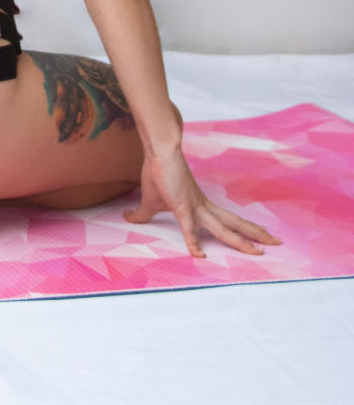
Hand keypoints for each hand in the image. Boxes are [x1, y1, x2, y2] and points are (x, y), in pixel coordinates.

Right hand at [123, 144, 281, 257]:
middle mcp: (204, 207)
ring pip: (224, 228)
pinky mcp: (182, 207)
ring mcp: (195, 208)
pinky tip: (200, 255)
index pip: (227, 220)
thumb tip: (127, 217)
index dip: (243, 230)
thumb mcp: (149, 201)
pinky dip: (194, 242)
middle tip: (277, 244)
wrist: (159, 150)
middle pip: (235, 224)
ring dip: (242, 240)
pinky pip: (189, 229)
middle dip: (256, 235)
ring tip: (260, 252)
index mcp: (201, 206)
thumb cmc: (157, 173)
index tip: (259, 238)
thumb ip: (142, 213)